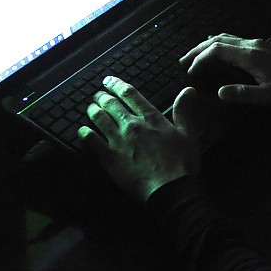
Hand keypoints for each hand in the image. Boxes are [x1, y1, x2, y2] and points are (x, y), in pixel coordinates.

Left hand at [78, 76, 200, 203]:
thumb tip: (188, 89)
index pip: (130, 94)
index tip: (108, 81)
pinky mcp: (109, 157)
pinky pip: (91, 141)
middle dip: (102, 96)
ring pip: (99, 118)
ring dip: (93, 110)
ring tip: (91, 107)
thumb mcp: (187, 134)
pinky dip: (85, 133)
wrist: (169, 189)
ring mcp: (118, 141)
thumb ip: (183, 111)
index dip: (117, 85)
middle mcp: (132, 125)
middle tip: (98, 94)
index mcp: (150, 118)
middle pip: (111, 104)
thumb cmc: (182, 163)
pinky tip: (82, 130)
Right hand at [179, 33, 270, 106]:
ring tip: (193, 56)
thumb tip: (219, 93)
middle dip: (198, 49)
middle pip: (217, 40)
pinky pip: (232, 40)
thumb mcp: (268, 97)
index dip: (201, 59)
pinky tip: (213, 51)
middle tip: (183, 61)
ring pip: (224, 37)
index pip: (217, 50)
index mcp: (249, 56)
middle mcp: (250, 44)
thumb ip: (243, 94)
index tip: (191, 72)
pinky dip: (217, 44)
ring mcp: (254, 43)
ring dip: (206, 45)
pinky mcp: (258, 45)